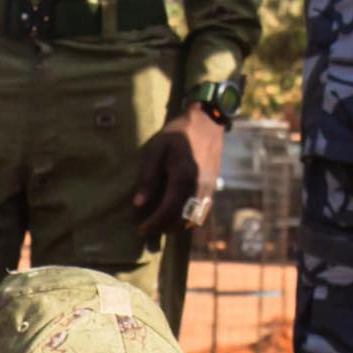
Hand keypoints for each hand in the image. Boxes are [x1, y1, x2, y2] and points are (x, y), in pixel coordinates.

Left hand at [134, 107, 224, 238]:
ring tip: (161, 224)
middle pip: (181, 220)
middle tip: (148, 228)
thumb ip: (148, 177)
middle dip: (163, 228)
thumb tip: (139, 203)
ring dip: (176, 227)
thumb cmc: (177, 134)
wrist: (207, 123)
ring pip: (194, 220)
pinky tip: (176, 217)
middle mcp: (199, 186)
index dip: (154, 224)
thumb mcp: (156, 149)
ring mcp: (209, 189)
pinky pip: (202, 213)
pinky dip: (189, 221)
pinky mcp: (213, 189)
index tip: (140, 229)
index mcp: (183, 176)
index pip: (168, 211)